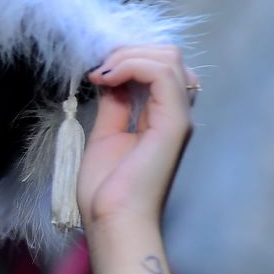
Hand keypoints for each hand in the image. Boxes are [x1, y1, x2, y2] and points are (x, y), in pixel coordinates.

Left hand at [78, 43, 199, 232]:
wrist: (113, 222)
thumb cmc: (107, 191)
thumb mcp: (105, 134)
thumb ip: (114, 104)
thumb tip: (110, 76)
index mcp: (161, 117)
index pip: (157, 66)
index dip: (126, 58)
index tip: (95, 72)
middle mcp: (175, 113)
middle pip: (167, 54)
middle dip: (128, 51)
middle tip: (97, 71)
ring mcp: (178, 117)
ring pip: (168, 56)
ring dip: (127, 55)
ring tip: (101, 75)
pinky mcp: (175, 123)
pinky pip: (162, 73)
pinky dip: (131, 65)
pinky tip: (106, 80)